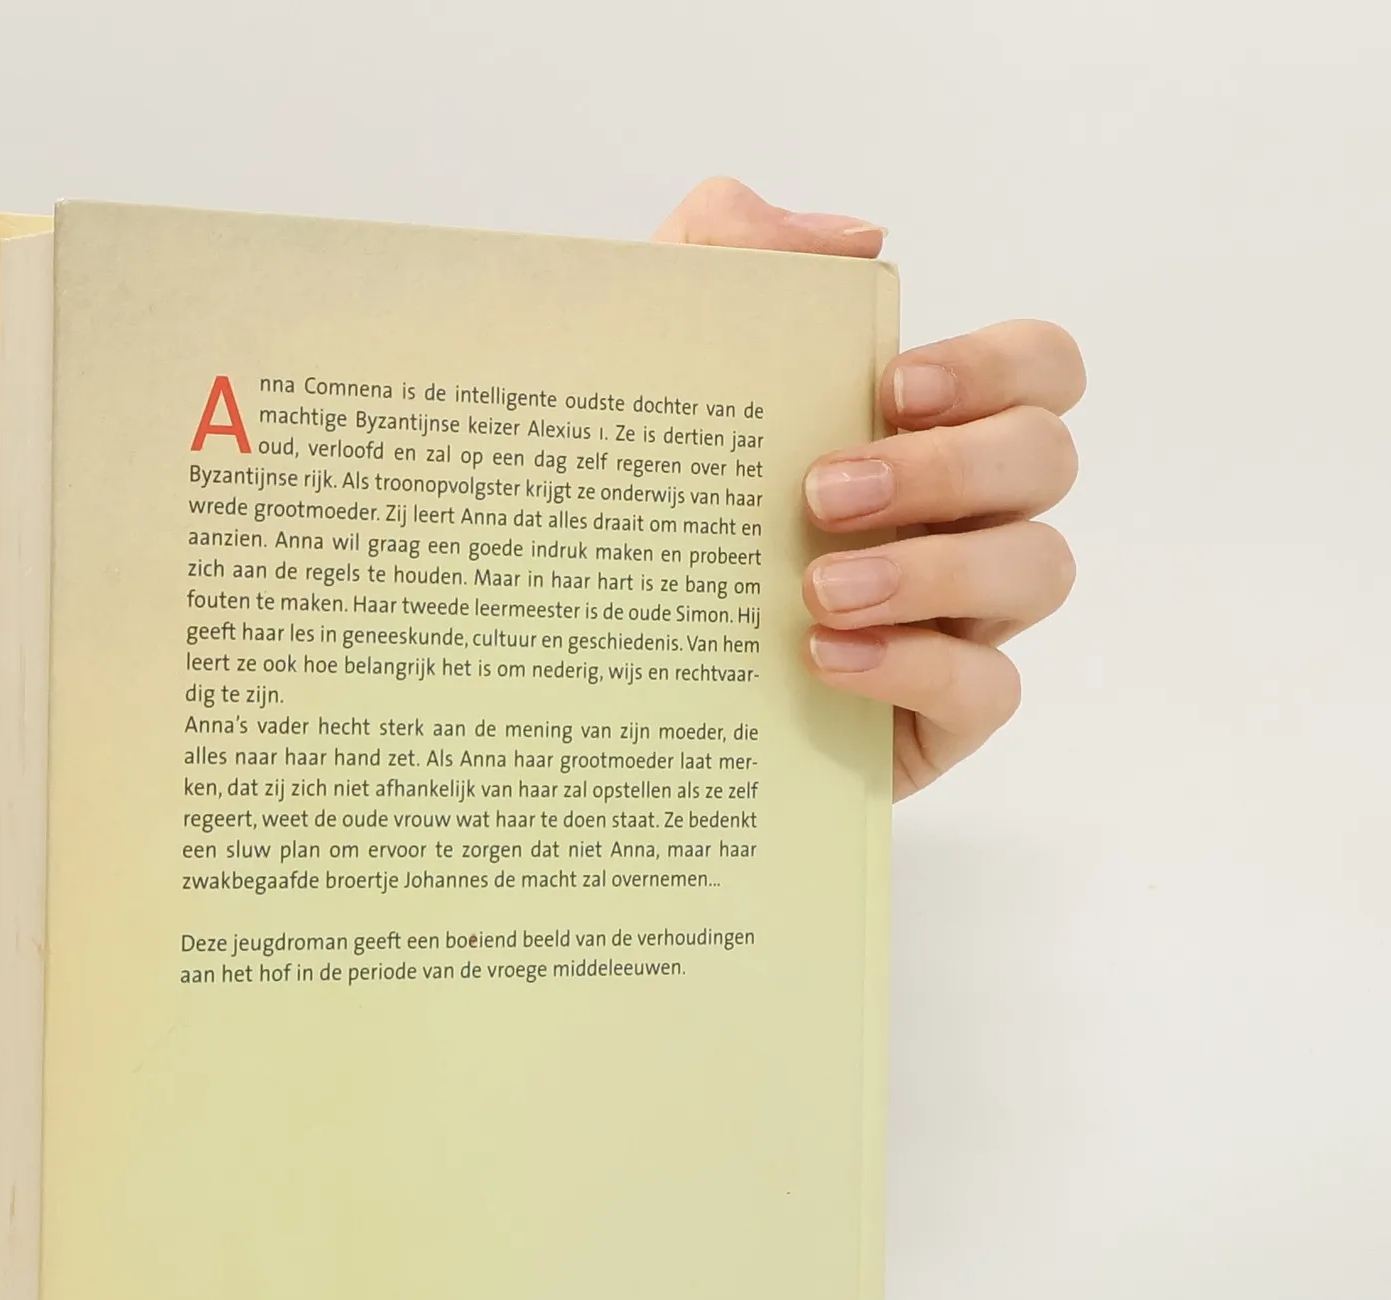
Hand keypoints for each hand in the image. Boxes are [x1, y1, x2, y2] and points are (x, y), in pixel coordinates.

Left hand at [655, 179, 1083, 797]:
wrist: (594, 665)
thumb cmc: (649, 508)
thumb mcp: (653, 366)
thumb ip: (726, 252)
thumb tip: (855, 240)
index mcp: (926, 431)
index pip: (1039, 370)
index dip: (997, 367)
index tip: (888, 388)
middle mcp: (964, 517)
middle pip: (1045, 462)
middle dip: (948, 467)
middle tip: (821, 496)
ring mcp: (961, 619)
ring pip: (1039, 570)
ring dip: (935, 571)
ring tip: (816, 589)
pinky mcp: (936, 718)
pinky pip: (988, 689)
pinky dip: (915, 667)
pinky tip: (825, 657)